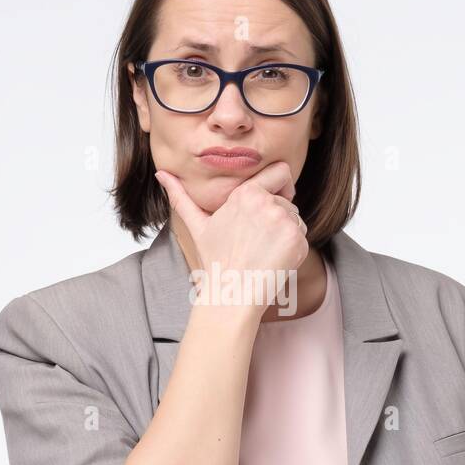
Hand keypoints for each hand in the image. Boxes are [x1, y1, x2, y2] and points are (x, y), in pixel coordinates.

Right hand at [154, 161, 308, 312]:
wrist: (233, 293)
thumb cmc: (216, 260)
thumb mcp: (197, 225)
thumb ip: (181, 196)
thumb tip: (161, 174)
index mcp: (246, 193)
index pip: (281, 171)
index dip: (281, 183)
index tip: (275, 195)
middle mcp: (268, 203)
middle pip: (288, 199)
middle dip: (278, 214)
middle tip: (258, 238)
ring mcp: (285, 221)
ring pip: (296, 218)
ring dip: (286, 231)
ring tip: (263, 249)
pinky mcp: (298, 239)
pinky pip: (302, 236)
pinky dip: (293, 248)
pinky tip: (273, 259)